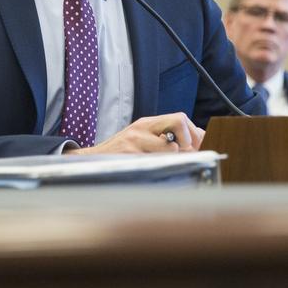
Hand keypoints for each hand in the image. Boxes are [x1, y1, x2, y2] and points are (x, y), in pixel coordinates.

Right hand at [65, 113, 204, 154]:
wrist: (92, 161)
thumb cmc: (120, 154)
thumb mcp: (141, 141)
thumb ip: (164, 140)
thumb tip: (195, 143)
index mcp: (147, 123)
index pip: (180, 118)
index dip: (194, 134)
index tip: (196, 148)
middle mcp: (143, 127)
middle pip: (179, 120)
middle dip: (190, 140)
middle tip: (187, 155)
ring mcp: (136, 140)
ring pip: (170, 146)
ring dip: (176, 158)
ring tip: (171, 164)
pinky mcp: (130, 154)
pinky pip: (155, 161)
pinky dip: (162, 167)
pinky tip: (157, 169)